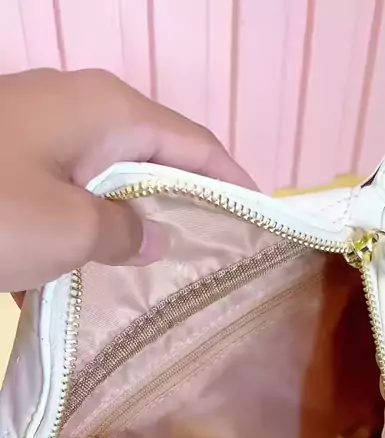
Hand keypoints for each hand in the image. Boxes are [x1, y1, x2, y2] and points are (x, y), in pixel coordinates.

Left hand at [0, 69, 253, 295]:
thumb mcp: (70, 230)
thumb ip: (124, 234)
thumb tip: (154, 239)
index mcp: (108, 113)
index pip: (195, 143)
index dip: (232, 181)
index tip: (260, 220)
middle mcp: (79, 110)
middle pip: (152, 160)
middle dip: (181, 207)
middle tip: (210, 258)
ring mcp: (38, 131)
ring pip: (104, 183)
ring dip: (126, 227)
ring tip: (153, 278)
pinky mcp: (9, 160)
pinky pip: (63, 196)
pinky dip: (78, 233)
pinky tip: (85, 281)